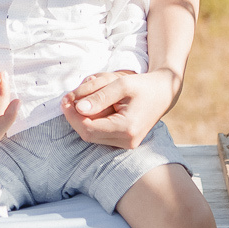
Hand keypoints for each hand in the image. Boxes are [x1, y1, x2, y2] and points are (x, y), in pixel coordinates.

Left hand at [60, 68, 180, 148]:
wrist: (163, 93)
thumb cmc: (143, 85)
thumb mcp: (121, 84)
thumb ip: (99, 95)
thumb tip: (78, 107)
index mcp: (128, 127)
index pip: (89, 127)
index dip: (72, 115)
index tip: (65, 99)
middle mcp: (128, 141)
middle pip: (88, 134)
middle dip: (75, 117)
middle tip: (68, 99)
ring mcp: (127, 144)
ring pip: (92, 136)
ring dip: (82, 119)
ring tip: (81, 99)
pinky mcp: (124, 142)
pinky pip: (100, 134)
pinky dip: (92, 121)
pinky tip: (92, 107)